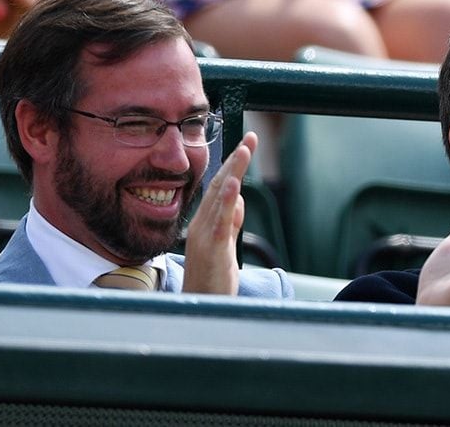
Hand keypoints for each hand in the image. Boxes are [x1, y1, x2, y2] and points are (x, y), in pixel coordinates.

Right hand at [182, 132, 256, 294]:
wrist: (199, 309)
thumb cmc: (211, 281)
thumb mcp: (225, 247)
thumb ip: (230, 224)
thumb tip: (239, 201)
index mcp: (205, 223)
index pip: (220, 187)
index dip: (233, 164)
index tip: (247, 144)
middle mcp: (202, 224)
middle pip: (220, 185)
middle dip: (236, 160)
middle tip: (250, 138)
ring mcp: (205, 235)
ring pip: (220, 198)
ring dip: (233, 172)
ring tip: (244, 150)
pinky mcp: (213, 249)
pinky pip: (221, 221)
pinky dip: (228, 201)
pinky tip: (235, 184)